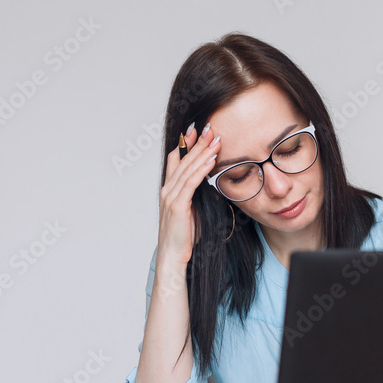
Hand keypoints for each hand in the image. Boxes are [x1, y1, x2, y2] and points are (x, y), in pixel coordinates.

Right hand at [158, 122, 221, 266]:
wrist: (174, 255)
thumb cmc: (185, 236)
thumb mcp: (195, 211)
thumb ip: (200, 197)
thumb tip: (214, 189)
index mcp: (170, 189)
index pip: (177, 160)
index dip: (187, 144)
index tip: (198, 130)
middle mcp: (168, 189)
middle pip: (183, 159)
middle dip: (197, 142)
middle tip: (210, 127)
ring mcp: (171, 196)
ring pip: (188, 168)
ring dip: (202, 152)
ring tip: (215, 139)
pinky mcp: (177, 205)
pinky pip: (191, 183)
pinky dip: (202, 169)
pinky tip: (211, 159)